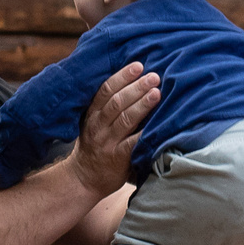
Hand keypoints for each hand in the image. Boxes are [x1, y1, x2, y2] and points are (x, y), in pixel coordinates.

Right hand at [59, 61, 159, 196]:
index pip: (106, 90)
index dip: (122, 76)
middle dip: (136, 87)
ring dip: (142, 104)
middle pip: (117, 102)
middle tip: (154, 76)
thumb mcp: (95, 124)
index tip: (138, 66)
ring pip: (125, 119)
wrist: (84, 179)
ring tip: (157, 93)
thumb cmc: (96, 147)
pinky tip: (159, 123)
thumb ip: (109, 107)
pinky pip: (132, 143)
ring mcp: (107, 142)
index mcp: (93, 114)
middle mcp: (98, 126)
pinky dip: (145, 132)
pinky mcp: (117, 158)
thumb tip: (134, 83)